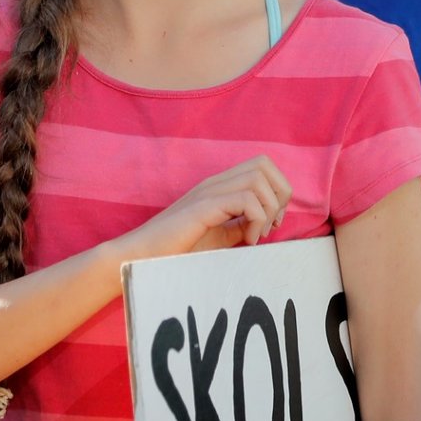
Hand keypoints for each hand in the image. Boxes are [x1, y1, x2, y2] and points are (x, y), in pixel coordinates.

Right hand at [113, 156, 291, 264]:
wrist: (140, 257)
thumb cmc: (176, 250)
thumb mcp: (218, 237)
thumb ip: (237, 226)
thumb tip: (263, 224)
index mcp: (220, 186)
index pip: (263, 165)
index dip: (278, 190)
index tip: (272, 223)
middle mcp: (215, 182)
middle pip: (264, 164)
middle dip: (280, 195)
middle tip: (271, 226)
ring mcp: (207, 192)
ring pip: (258, 179)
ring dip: (268, 210)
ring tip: (256, 236)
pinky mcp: (202, 208)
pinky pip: (244, 200)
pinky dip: (255, 220)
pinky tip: (247, 241)